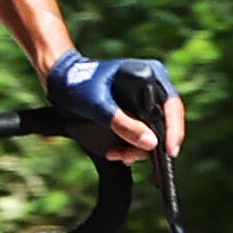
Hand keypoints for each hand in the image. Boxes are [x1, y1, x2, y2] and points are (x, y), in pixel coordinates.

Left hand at [42, 50, 183, 164]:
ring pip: (152, 132)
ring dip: (136, 148)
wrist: (57, 82)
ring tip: (117, 155)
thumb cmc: (76, 84)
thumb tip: (151, 143)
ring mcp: (143, 100)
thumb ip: (124, 124)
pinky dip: (129, 145)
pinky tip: (115, 152)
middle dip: (148, 144)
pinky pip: (140, 133)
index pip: (172, 105)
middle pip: (164, 122)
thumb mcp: (98, 106)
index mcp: (151, 75)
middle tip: (130, 157)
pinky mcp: (133, 112)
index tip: (170, 151)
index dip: (174, 130)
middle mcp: (152, 87)